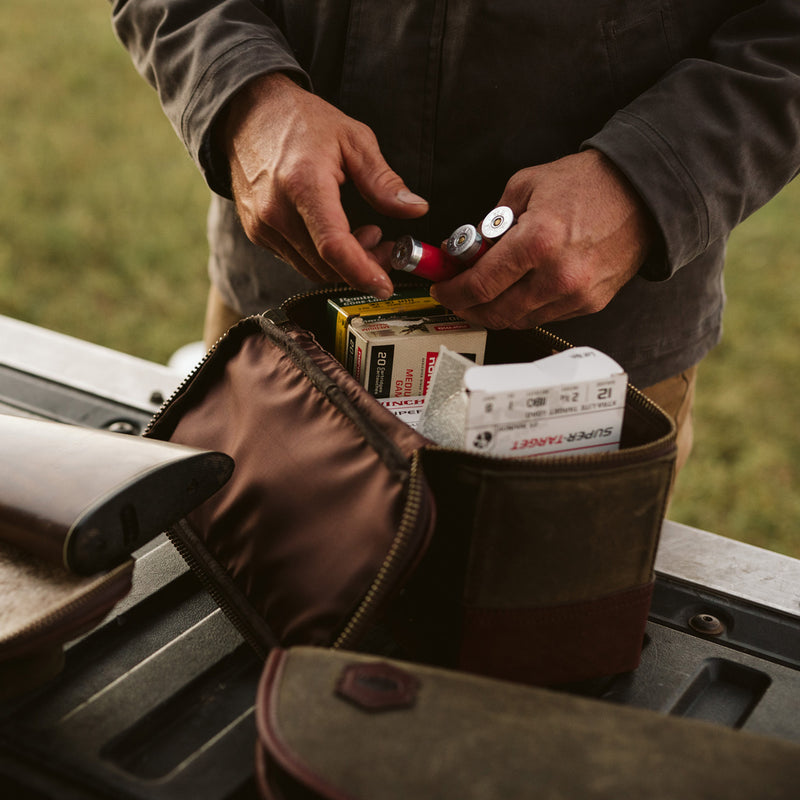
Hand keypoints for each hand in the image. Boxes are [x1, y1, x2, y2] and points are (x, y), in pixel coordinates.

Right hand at [222, 73, 428, 297]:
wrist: (247, 114)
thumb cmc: (299, 121)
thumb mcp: (352, 139)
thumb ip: (384, 180)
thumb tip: (416, 209)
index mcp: (303, 183)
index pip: (333, 245)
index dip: (361, 272)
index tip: (384, 285)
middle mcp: (276, 211)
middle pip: (327, 265)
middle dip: (363, 267)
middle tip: (387, 247)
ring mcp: (262, 226)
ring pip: (312, 269)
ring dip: (344, 265)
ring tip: (366, 235)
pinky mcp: (257, 233)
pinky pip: (297, 260)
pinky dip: (323, 258)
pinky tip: (337, 233)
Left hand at [429, 150, 654, 327]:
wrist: (643, 193)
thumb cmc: (586, 184)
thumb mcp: (526, 185)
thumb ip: (491, 222)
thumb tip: (467, 250)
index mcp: (537, 242)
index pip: (480, 284)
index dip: (453, 292)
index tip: (442, 290)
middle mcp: (557, 276)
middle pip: (496, 312)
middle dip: (468, 308)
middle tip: (457, 298)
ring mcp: (576, 295)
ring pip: (519, 321)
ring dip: (495, 312)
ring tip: (485, 294)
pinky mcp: (590, 304)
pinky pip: (545, 317)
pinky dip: (524, 310)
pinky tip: (518, 292)